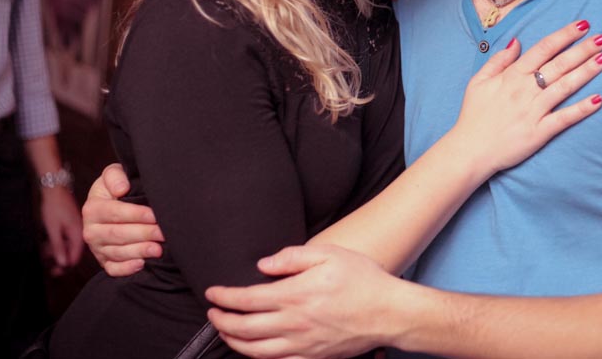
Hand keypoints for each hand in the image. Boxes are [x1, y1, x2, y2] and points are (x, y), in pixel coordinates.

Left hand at [40, 186, 83, 274]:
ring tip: (44, 255)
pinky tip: (47, 245)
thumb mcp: (53, 229)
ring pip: (69, 246)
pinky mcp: (71, 225)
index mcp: (78, 234)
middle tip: (50, 269)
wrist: (55, 189)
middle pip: (73, 253)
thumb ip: (59, 247)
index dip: (65, 267)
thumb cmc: (54, 207)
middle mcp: (80, 232)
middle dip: (61, 261)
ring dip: (57, 252)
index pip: (75, 257)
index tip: (54, 272)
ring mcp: (76, 228)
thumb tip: (63, 263)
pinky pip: (66, 239)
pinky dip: (57, 244)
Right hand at [81, 163, 164, 275]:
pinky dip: (126, 269)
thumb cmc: (118, 186)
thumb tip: (121, 189)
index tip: (155, 215)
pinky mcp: (104, 261)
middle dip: (144, 234)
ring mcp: (97, 248)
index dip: (137, 214)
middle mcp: (91, 230)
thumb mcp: (113, 174)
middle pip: (118, 234)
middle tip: (164, 233)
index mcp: (93, 208)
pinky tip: (142, 264)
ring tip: (159, 249)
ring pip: (117, 253)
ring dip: (139, 251)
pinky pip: (113, 269)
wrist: (111, 201)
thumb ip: (114, 176)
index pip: (116, 213)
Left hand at [207, 244, 399, 358]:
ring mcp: (302, 344)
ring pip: (255, 350)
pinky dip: (258, 358)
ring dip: (233, 342)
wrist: (389, 312)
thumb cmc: (362, 279)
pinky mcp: (312, 357)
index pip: (245, 299)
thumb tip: (263, 265)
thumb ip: (293, 257)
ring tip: (225, 332)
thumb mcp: (329, 254)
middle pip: (243, 328)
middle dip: (221, 322)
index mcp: (294, 295)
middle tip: (212, 314)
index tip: (212, 293)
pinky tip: (254, 351)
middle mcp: (293, 323)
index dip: (223, 297)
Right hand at [449, 19, 601, 176]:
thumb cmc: (473, 115)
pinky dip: (581, 109)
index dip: (564, 35)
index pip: (543, 49)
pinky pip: (564, 118)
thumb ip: (498, 60)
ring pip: (564, 86)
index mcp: (511, 75)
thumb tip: (516, 41)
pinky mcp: (539, 132)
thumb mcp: (478, 81)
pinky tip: (598, 100)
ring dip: (586, 72)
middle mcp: (525, 90)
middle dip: (582, 49)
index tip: (582, 25)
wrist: (469, 150)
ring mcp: (533, 111)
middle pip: (559, 64)